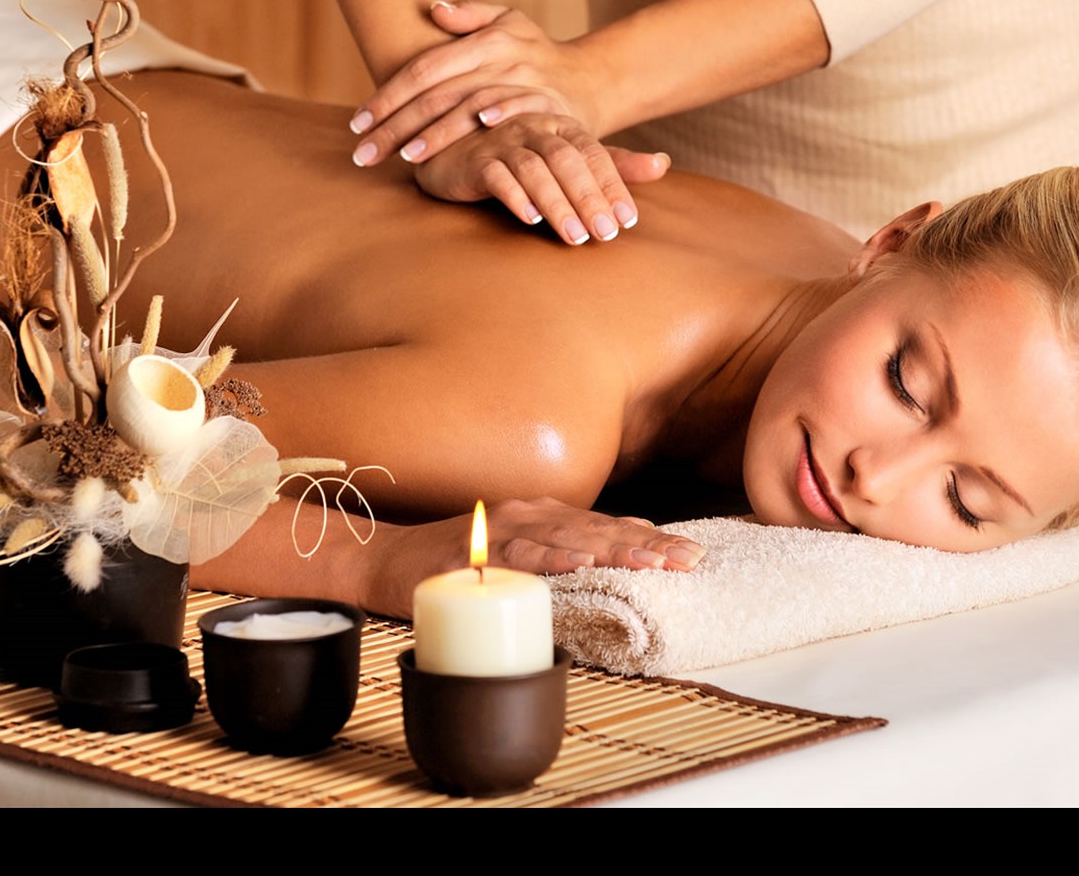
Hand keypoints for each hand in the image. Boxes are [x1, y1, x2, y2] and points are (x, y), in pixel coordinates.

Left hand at [349, 1, 604, 169]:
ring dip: (438, 133)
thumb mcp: (509, 23)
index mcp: (484, 40)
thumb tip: (433, 9)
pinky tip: (472, 133)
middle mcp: (502, 58)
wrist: (591, 81)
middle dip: (397, 125)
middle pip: (437, 93)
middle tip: (365, 154)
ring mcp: (526, 82)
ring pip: (471, 106)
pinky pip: (517, 111)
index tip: (357, 123)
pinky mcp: (549, 106)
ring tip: (405, 157)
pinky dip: (496, 119)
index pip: (423, 69)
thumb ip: (471, 16)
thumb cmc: (537, 54)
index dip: (388, 96)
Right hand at [367, 497, 705, 618]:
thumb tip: (616, 557)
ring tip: (651, 562)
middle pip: (599, 529)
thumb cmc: (455, 563)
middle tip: (689, 560)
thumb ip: (561, 555)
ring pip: (568, 537)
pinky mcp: (474, 550)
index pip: (609, 526)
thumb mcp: (518, 556)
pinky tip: (579, 563)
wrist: (385, 560)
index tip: (693, 555)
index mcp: (545, 516)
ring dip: (612, 548)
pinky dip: (550, 556)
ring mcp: (502, 529)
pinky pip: (518, 553)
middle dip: (647, 545)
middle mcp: (530, 514)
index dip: (652, 539)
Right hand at [413, 113, 668, 243]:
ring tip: (575, 237)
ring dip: (557, 204)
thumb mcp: (568, 158)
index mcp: (560, 126)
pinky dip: (514, 196)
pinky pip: (496, 175)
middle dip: (589, 198)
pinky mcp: (473, 160)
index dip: (613, 186)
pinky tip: (530, 219)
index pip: (593, 154)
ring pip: (534, 170)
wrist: (453, 153)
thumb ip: (613, 163)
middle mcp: (533, 127)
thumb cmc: (518, 156)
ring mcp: (501, 141)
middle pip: (567, 161)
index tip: (628, 221)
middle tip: (606, 235)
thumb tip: (663, 164)